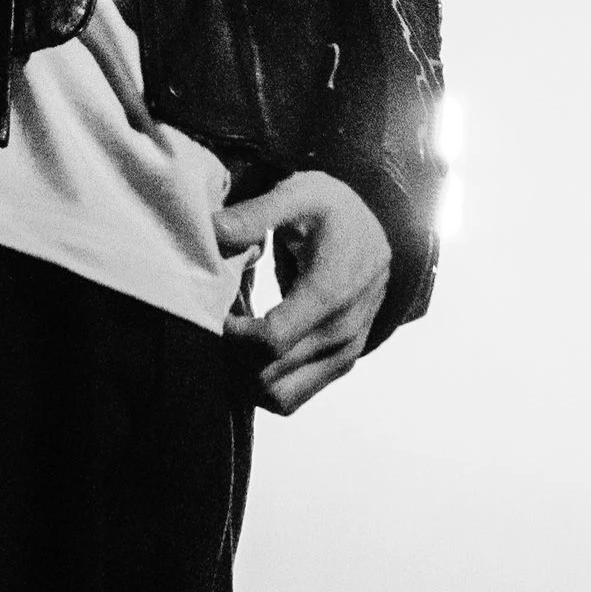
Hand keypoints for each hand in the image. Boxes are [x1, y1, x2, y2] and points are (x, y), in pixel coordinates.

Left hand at [213, 170, 391, 414]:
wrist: (377, 232)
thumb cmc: (334, 211)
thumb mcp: (300, 194)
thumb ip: (256, 214)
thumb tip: (213, 232)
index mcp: (332, 292)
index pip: (272, 339)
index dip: (234, 333)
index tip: (221, 310)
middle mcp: (342, 333)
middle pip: (268, 374)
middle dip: (233, 353)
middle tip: (221, 320)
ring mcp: (344, 355)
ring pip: (278, 397)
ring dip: (244, 375)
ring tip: (235, 337)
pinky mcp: (339, 366)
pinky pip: (292, 398)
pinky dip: (263, 383)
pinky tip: (252, 350)